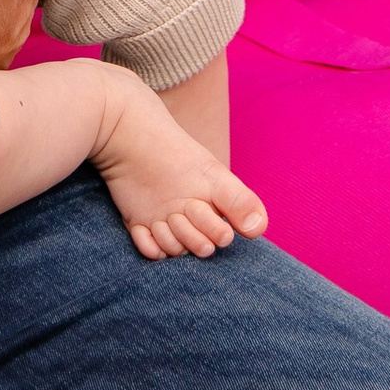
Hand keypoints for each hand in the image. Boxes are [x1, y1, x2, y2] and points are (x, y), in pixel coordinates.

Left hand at [89, 68, 270, 261]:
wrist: (132, 138)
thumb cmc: (176, 155)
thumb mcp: (213, 175)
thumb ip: (240, 201)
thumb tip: (257, 229)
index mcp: (213, 205)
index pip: (220, 239)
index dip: (212, 230)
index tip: (198, 206)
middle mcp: (191, 217)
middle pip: (199, 248)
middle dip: (190, 235)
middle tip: (177, 212)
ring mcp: (166, 221)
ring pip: (174, 251)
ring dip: (168, 239)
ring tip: (162, 216)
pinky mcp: (142, 224)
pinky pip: (149, 251)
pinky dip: (148, 245)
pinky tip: (145, 226)